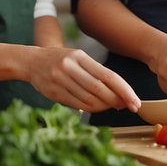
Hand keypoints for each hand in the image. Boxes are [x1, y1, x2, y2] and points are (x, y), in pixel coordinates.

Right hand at [26, 48, 141, 112]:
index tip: (135, 102)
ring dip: (104, 106)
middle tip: (126, 106)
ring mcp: (60, 80)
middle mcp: (69, 67)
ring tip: (113, 106)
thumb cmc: (60, 60)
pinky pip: (78, 105)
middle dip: (117, 100)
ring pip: (89, 100)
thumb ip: (96, 74)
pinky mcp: (54, 93)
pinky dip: (91, 109)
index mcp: (80, 56)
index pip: (109, 76)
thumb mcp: (78, 58)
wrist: (31, 62)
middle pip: (100, 90)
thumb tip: (119, 96)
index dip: (124, 91)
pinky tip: (97, 107)